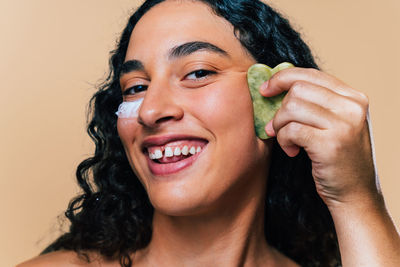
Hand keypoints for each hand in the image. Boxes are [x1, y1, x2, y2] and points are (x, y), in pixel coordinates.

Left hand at [260, 67, 378, 206]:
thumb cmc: (338, 158)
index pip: (310, 74)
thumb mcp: (335, 124)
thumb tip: (276, 84)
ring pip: (291, 107)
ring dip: (280, 126)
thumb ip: (316, 103)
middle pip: (297, 89)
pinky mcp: (330, 143)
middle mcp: (352, 106)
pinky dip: (284, 140)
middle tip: (277, 128)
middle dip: (279, 109)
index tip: (266, 89)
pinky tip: (293, 152)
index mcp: (353, 97)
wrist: (355, 194)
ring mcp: (344, 124)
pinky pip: (291, 130)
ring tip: (288, 141)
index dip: (282, 78)